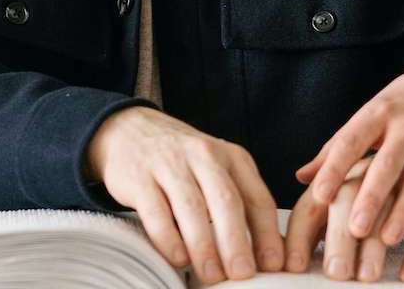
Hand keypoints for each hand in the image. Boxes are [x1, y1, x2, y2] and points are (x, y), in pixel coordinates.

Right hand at [87, 107, 283, 283]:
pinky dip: (168, 238)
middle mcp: (204, 156)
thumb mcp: (217, 169)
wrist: (129, 130)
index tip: (274, 264)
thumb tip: (266, 252)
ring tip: (212, 276)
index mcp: (232, 157)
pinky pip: (156, 212)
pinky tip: (178, 258)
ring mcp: (170, 164)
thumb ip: (240, 202)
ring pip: (192, 208)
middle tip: (243, 274)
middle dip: (236, 242)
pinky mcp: (139, 177)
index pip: (257, 198)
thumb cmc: (182, 160)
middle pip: (226, 202)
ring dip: (204, 246)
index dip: (267, 234)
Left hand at [294, 46, 403, 263]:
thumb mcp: (374, 110)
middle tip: (353, 228)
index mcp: (379, 113)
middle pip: (387, 166)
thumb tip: (302, 177)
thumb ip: (338, 144)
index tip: (319, 196)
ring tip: (387, 240)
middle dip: (371, 197)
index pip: (352, 141)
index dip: (334, 169)